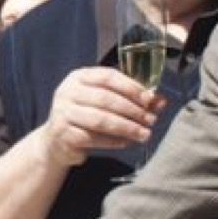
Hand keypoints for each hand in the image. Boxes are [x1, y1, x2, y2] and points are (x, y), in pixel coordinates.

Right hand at [40, 66, 162, 167]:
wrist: (56, 140)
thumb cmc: (86, 115)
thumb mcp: (105, 102)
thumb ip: (131, 99)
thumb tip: (161, 102)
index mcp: (79, 77)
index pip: (108, 76)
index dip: (131, 87)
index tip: (149, 99)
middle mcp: (67, 92)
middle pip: (105, 99)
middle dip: (132, 110)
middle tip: (150, 120)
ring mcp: (63, 113)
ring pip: (100, 120)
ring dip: (126, 127)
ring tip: (144, 134)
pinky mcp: (63, 134)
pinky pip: (93, 138)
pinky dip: (113, 141)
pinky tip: (127, 142)